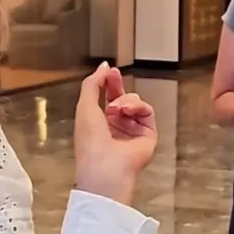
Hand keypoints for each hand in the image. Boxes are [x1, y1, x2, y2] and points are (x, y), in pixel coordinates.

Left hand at [74, 63, 157, 205]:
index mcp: (99, 123)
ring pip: (135, 102)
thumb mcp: (84, 107)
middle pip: (122, 97)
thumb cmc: (90, 141)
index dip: (107, 83)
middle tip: (115, 74)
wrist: (106, 167)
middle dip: (117, 85)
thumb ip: (92, 84)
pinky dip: (137, 106)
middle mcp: (117, 126)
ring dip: (124, 100)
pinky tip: (127, 111)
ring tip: (115, 108)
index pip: (107, 98)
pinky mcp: (148, 134)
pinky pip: (146, 110)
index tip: (108, 71)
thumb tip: (104, 66)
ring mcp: (133, 130)